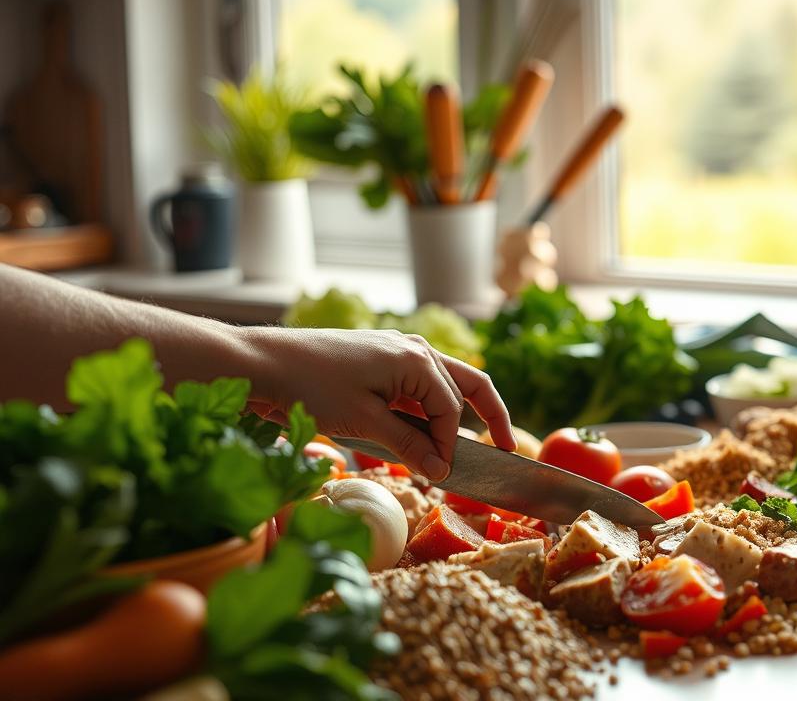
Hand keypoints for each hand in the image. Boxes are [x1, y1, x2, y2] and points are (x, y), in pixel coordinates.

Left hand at [240, 327, 516, 479]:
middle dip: (488, 417)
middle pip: (468, 385)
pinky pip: (417, 386)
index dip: (451, 447)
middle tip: (505, 448)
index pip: (452, 410)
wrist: (261, 364)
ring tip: (461, 448)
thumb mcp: (364, 423)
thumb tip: (441, 469)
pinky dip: (426, 410)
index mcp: (418, 359)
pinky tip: (423, 433)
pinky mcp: (379, 360)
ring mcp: (397, 351)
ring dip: (454, 415)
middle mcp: (415, 349)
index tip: (445, 477)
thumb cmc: (310, 387)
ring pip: (444, 385)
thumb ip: (409, 446)